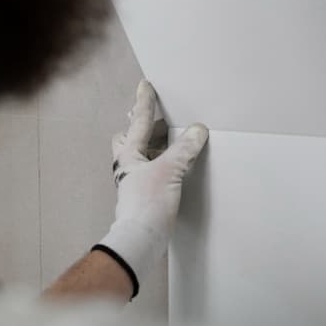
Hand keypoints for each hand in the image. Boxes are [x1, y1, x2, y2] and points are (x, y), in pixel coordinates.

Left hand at [94, 81, 208, 297]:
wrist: (141, 239)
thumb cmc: (147, 206)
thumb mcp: (170, 170)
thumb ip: (184, 149)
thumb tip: (197, 130)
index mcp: (129, 155)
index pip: (139, 121)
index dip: (144, 102)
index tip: (145, 86)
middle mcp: (129, 167)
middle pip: (133, 138)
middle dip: (143, 127)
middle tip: (158, 116)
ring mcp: (136, 182)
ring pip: (144, 156)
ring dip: (156, 146)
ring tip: (173, 138)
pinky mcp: (146, 196)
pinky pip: (154, 171)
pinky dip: (164, 163)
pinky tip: (175, 167)